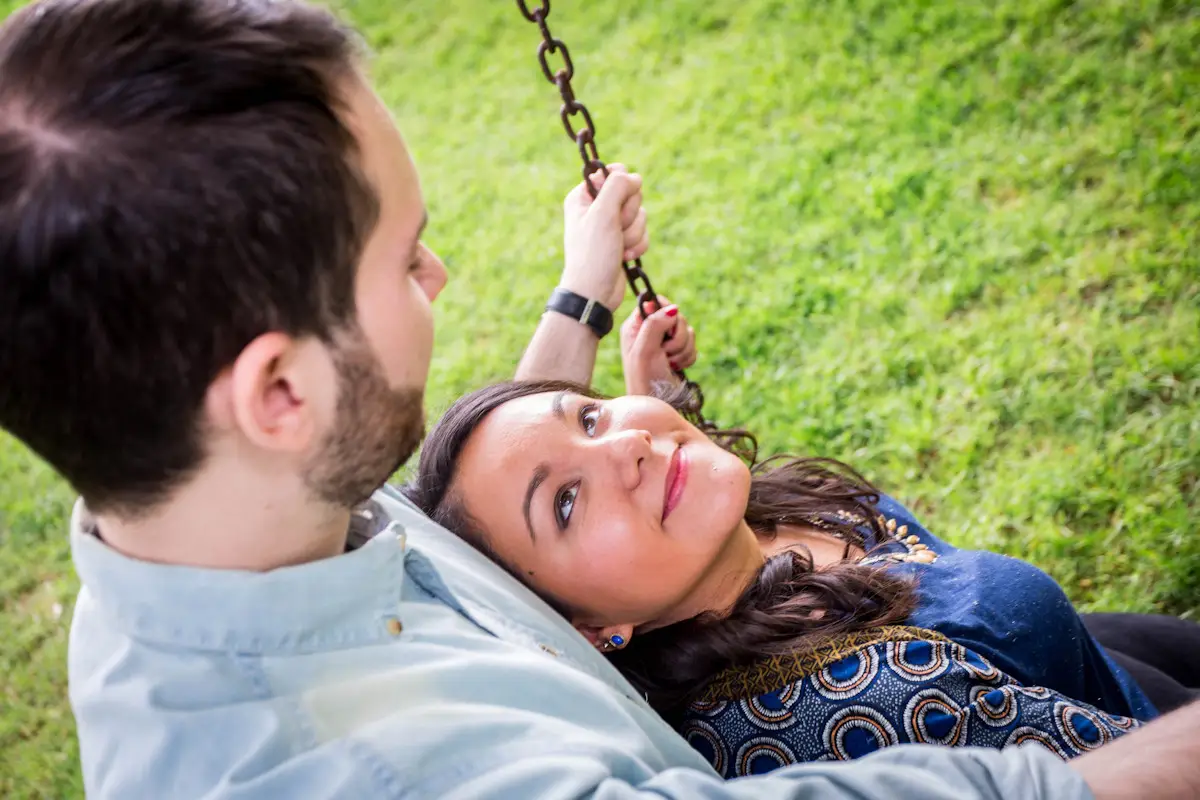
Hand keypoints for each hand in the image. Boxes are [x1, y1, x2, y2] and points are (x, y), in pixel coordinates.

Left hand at [560, 164, 648, 311]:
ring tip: (618, 248)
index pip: (612, 174)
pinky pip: (643, 233)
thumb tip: (634, 176)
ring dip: (634, 234)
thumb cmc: (593, 254)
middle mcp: (597, 209)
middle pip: (631, 194)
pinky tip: (624, 257)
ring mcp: (611, 226)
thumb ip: (617, 187)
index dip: (622, 187)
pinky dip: (637, 246)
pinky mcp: (623, 241)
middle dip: (629, 216)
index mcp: (583, 197)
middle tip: (615, 230)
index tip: (617, 202)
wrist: (595, 293)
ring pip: (640, 215)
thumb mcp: (603, 214)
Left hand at [619, 297, 697, 395]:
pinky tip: (676, 368)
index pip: (655, 302)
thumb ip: (654, 324)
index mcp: (636, 326)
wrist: (658, 402)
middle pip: (676, 315)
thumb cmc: (645, 379)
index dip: (665, 311)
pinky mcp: (678, 353)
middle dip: (676, 336)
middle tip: (666, 351)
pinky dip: (688, 357)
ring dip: (682, 349)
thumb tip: (671, 307)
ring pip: (687, 331)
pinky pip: (692, 345)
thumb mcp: (644, 350)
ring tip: (669, 362)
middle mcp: (650, 331)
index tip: (667, 325)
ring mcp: (665, 342)